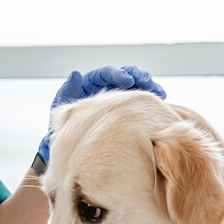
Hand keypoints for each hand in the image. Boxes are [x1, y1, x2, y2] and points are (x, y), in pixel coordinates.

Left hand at [36, 65, 165, 166]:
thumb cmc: (63, 129)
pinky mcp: (126, 106)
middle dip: (137, 76)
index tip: (127, 81)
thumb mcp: (62, 111)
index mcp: (88, 84)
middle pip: (123, 73)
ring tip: (159, 93)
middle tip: (148, 83)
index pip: (104, 73)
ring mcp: (116, 96)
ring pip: (135, 83)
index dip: (117, 74)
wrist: (70, 149)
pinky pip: (140, 97)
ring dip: (148, 84)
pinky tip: (161, 100)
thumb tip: (75, 73)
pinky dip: (151, 96)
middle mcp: (104, 87)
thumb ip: (66, 92)